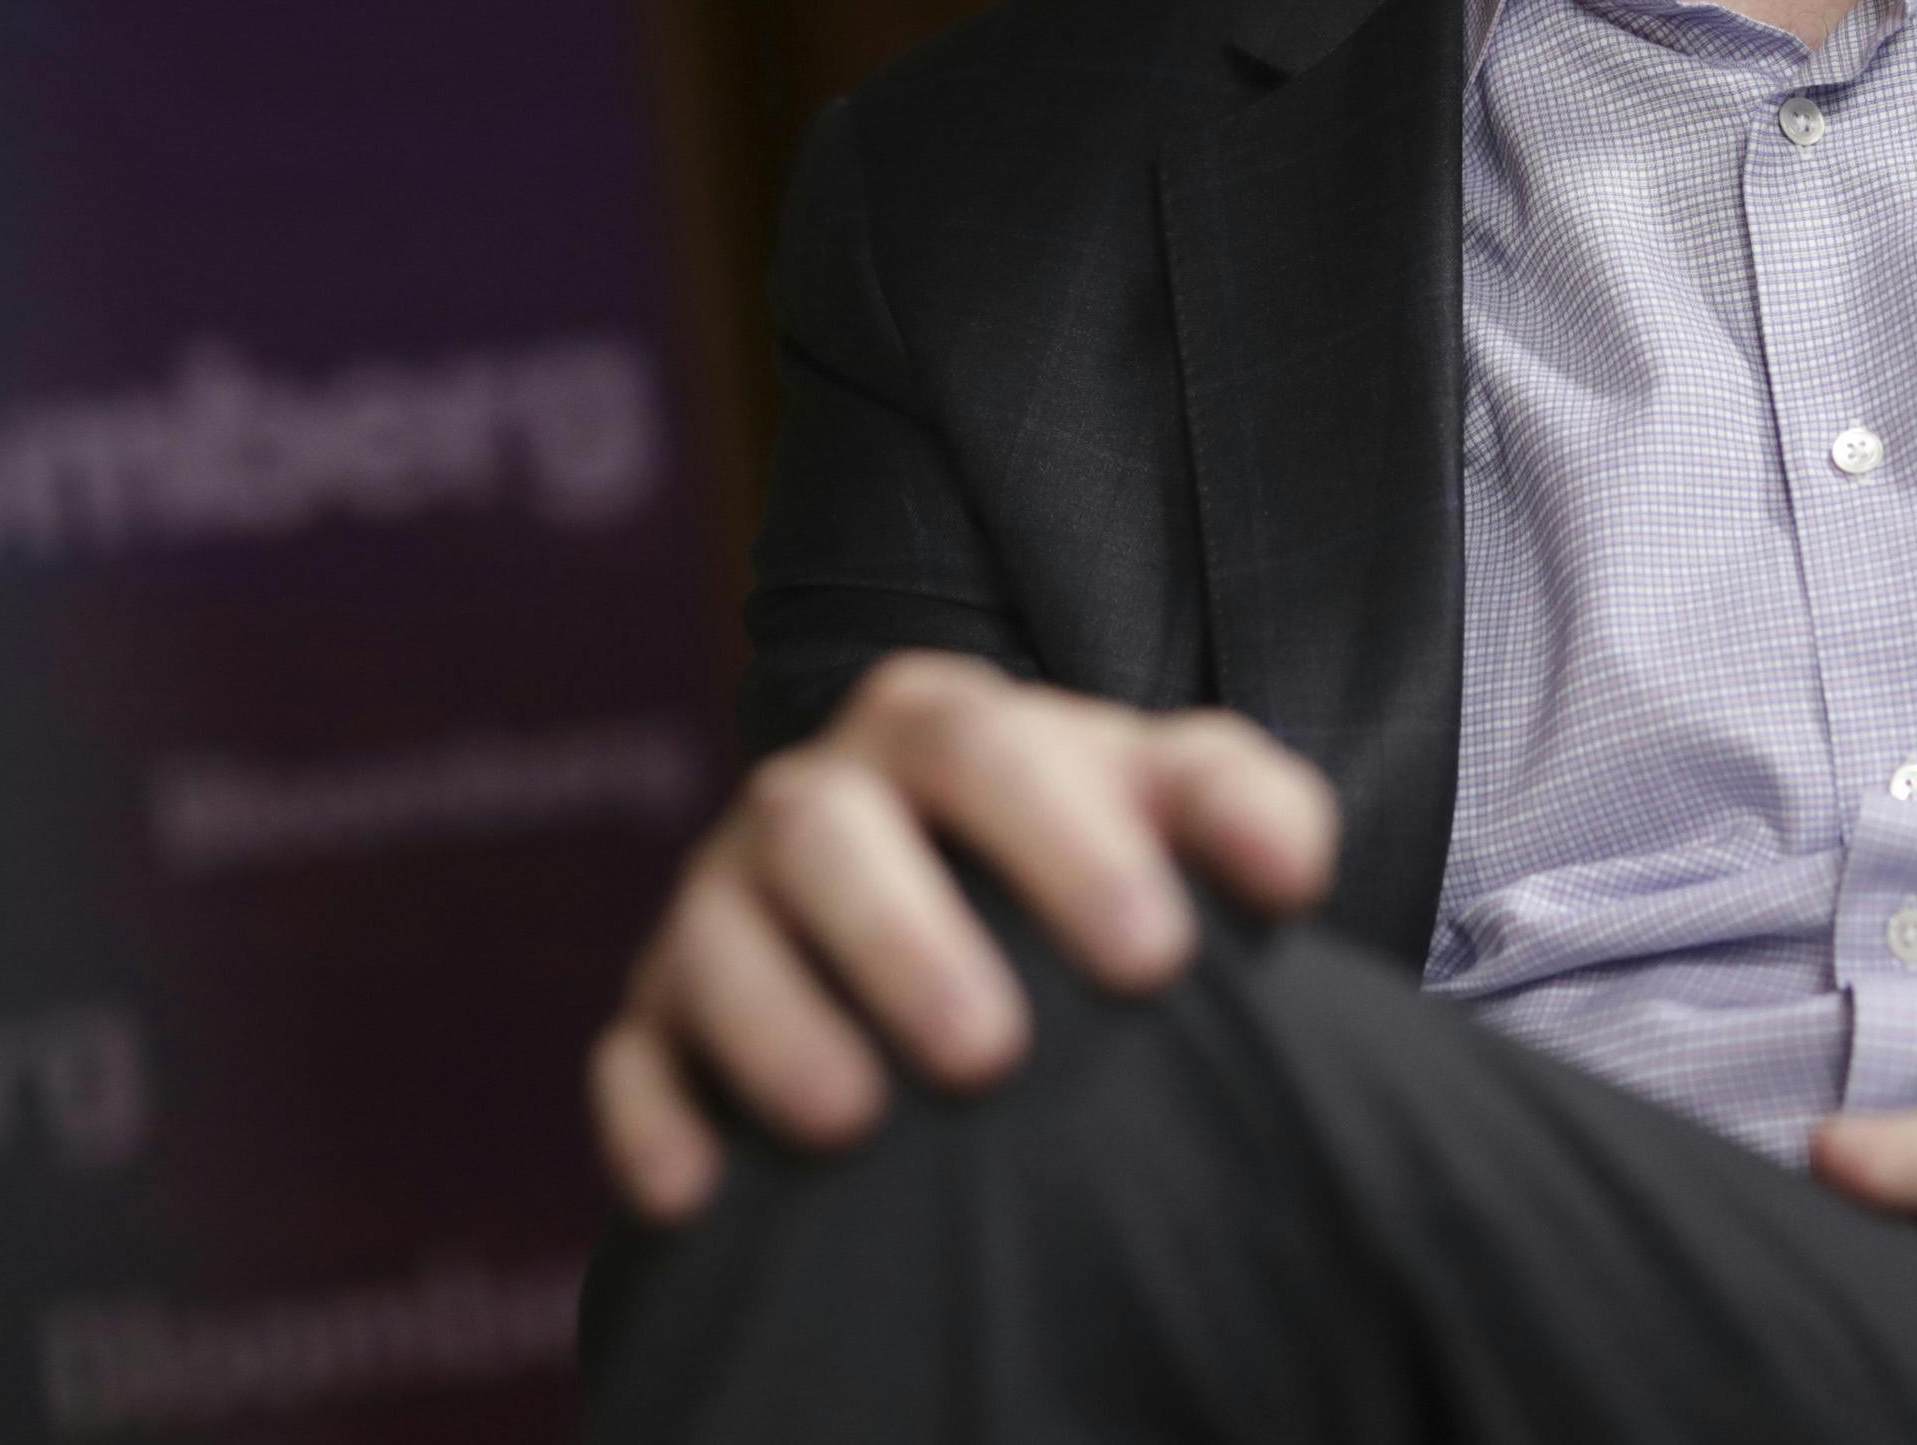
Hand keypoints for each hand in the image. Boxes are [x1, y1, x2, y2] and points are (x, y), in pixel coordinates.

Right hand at [587, 650, 1339, 1223]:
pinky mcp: (658, 1016)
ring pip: (714, 939)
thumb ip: (1243, 807)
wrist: (965, 905)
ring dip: (774, 1024)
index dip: (1061, 842)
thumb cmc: (1079, 852)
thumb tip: (1287, 870)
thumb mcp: (1171, 802)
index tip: (1155, 958)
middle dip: (900, 936)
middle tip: (993, 1054)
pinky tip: (697, 1193)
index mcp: (934, 724)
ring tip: (853, 1120)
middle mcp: (813, 798)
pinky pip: (629, 1059)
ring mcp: (723, 905)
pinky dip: (652, 1120)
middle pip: (826, 830)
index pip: (985, 748)